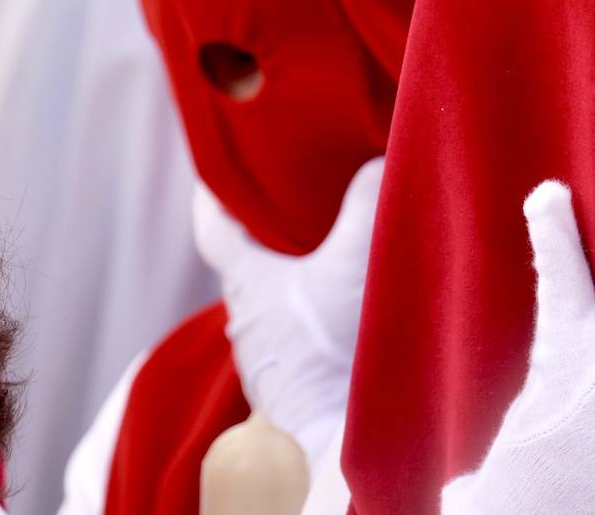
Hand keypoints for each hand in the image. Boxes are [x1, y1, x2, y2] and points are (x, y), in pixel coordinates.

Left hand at [193, 157, 382, 462]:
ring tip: (329, 250)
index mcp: (247, 280)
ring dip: (295, 276)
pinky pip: (299, 331)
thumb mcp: (355, 260)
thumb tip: (380, 159)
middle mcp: (248, 317)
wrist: (342, 436)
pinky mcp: (297, 381)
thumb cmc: (335, 350)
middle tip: (296, 197)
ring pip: (275, 300)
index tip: (216, 170)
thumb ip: (368, 201)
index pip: (215, 227)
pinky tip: (348, 307)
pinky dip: (315, 311)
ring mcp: (270, 356)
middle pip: (248, 262)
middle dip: (268, 231)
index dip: (214, 194)